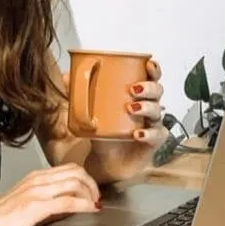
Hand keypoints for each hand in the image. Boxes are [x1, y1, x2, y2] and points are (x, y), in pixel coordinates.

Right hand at [0, 163, 100, 225]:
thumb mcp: (27, 201)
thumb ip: (47, 199)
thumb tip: (70, 204)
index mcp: (36, 177)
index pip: (70, 168)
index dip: (87, 179)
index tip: (93, 192)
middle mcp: (37, 179)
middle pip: (76, 171)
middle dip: (92, 185)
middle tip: (97, 199)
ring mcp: (36, 191)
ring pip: (75, 182)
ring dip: (91, 193)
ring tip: (94, 205)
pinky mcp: (35, 206)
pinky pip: (68, 201)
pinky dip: (84, 205)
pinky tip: (89, 210)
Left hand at [64, 59, 168, 180]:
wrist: (106, 161)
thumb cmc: (104, 132)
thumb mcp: (89, 111)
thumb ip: (78, 94)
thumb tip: (67, 76)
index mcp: (137, 96)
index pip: (151, 78)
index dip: (153, 69)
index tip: (148, 64)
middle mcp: (148, 108)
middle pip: (157, 91)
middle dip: (148, 87)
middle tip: (133, 89)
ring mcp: (152, 125)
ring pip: (157, 111)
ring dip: (146, 107)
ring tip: (132, 108)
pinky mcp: (152, 143)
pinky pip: (156, 136)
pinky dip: (148, 134)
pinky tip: (138, 133)